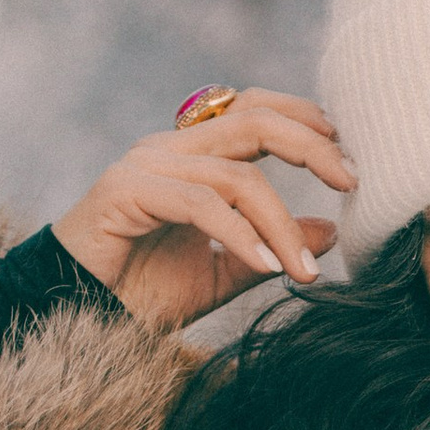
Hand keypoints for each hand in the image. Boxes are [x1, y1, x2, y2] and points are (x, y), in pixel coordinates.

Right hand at [53, 91, 353, 327]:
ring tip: (306, 272)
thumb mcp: (225, 272)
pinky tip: (269, 267)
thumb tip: (331, 231)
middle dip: (311, 147)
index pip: (256, 110)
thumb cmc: (143, 294)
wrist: (78, 320)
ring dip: (279, 226)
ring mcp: (146, 165)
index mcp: (193, 154)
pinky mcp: (126, 191)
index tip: (349, 157)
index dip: (305, 121)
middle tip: (352, 182)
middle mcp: (170, 148)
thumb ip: (272, 247)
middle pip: (254, 120)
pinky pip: (201, 204)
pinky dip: (241, 236)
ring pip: (235, 175)